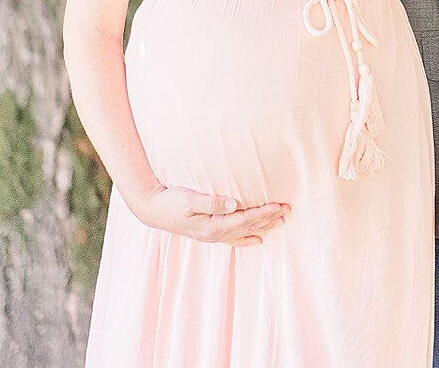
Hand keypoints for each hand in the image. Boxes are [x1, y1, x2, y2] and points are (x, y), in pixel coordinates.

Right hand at [125, 183, 289, 246]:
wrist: (151, 209)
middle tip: (287, 210)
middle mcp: (214, 234)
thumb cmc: (170, 201)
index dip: (263, 213)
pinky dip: (247, 238)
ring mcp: (211, 235)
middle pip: (248, 227)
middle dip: (268, 219)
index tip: (279, 205)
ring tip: (280, 221)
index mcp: (212, 226)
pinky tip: (258, 240)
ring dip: (262, 226)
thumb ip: (211, 201)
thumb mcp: (189, 199)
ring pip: (243, 232)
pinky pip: (233, 238)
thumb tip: (233, 204)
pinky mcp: (208, 232)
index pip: (245, 219)